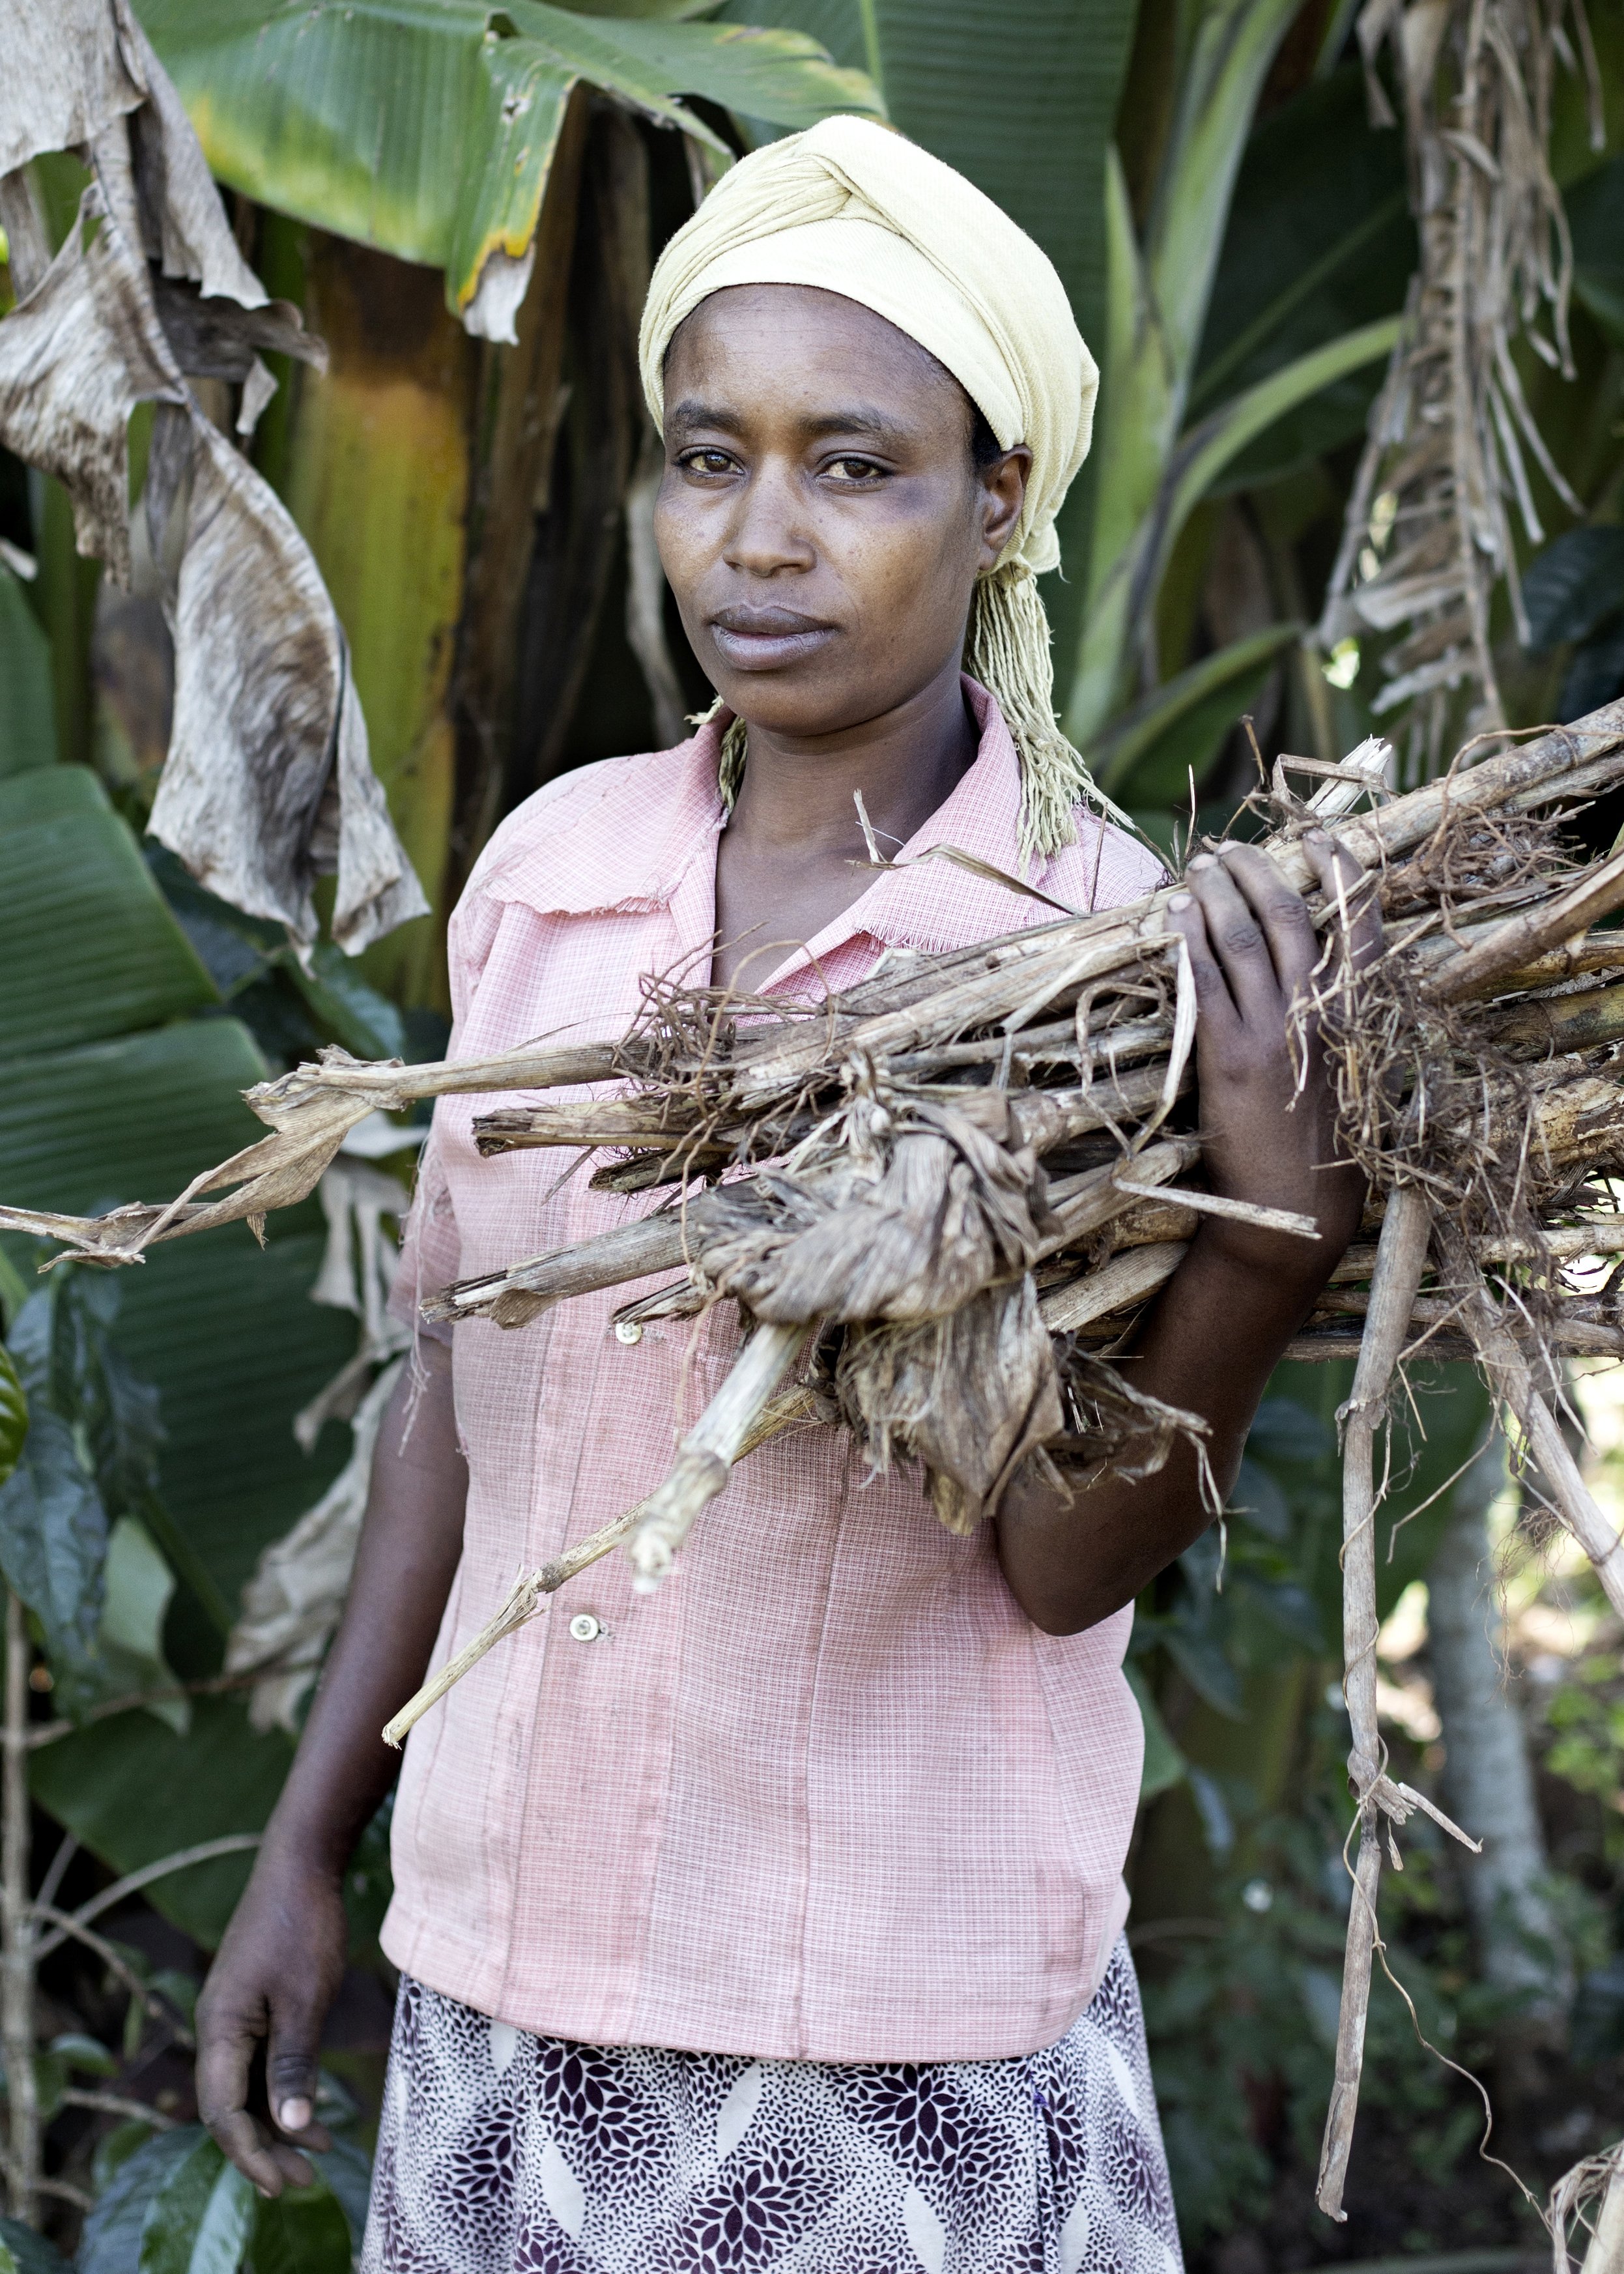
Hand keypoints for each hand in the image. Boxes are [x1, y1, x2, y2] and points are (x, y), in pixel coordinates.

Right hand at [195, 1846, 345, 2193]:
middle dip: (265, 2149)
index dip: (251, 2154)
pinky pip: (259, 2063)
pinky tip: (312, 2110)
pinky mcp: (254, 2006)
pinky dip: (282, 2090)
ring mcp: (234, 2016)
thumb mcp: (306, 1999)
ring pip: (246, 2088)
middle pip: (231, 2107)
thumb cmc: (302, 1927)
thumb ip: (293, 2062)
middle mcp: (218, 2027)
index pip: (222, 2113)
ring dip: (277, 2122)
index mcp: (219, 2029)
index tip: (284, 2184)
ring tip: (319, 2154)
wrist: (301, 1864)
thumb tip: (288, 2126)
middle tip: (306, 2182)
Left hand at [1165, 829, 1379, 1280]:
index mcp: (1362, 1017)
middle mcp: (1319, 1015)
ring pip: (1241, 936)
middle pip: (1288, 915)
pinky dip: (1188, 940)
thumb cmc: (1328, 1149)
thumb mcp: (1358, 1075)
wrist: (1294, 1210)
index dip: (1342, 874)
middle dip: (1259, 871)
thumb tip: (1324, 971)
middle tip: (1233, 849)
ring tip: (1199, 868)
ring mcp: (1271, 1032)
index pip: (1360, 925)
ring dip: (1216, 893)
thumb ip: (1346, 1021)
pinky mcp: (1227, 1056)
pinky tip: (1174, 915)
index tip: (1323, 838)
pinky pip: (1203, 980)